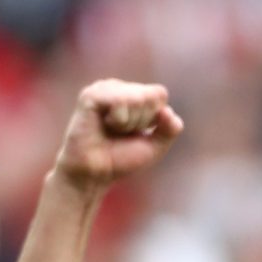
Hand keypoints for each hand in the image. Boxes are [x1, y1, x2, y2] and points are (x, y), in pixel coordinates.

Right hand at [52, 80, 184, 192]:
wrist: (95, 174)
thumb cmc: (120, 159)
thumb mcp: (154, 146)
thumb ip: (170, 130)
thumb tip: (168, 112)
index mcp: (133, 94)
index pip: (160, 94)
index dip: (153, 118)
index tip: (136, 131)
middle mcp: (119, 87)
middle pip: (151, 96)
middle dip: (141, 122)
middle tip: (121, 133)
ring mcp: (104, 89)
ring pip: (137, 98)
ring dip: (129, 123)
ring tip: (112, 130)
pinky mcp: (91, 95)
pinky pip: (120, 101)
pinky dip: (118, 120)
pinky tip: (103, 125)